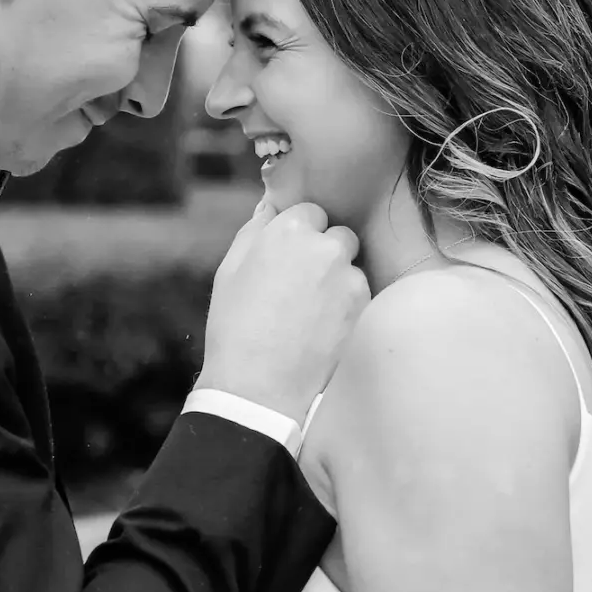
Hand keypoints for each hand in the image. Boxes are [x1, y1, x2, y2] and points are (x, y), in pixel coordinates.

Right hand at [197, 195, 367, 427]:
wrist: (259, 383)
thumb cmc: (234, 326)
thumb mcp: (229, 270)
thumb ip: (253, 232)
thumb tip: (269, 208)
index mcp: (289, 230)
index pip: (311, 212)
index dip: (300, 234)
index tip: (288, 258)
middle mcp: (325, 246)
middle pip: (338, 235)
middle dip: (325, 251)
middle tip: (301, 284)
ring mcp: (348, 275)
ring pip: (351, 265)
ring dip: (338, 277)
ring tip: (310, 311)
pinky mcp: (363, 304)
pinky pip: (360, 292)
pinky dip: (347, 303)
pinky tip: (321, 325)